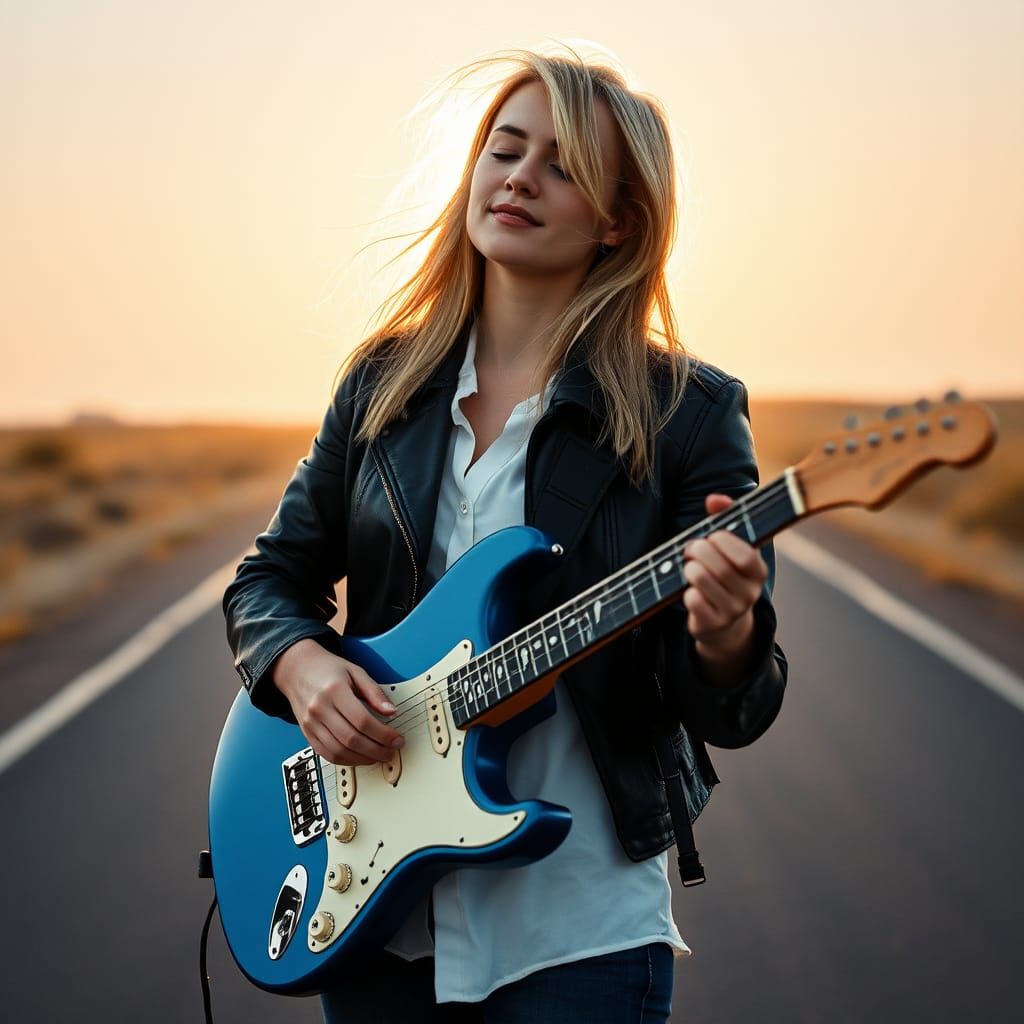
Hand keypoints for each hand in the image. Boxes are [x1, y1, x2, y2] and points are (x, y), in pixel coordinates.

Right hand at [272, 638, 405, 764]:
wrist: (298, 669)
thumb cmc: (328, 669)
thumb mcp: (355, 671)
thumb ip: (374, 692)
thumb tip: (391, 711)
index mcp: (334, 690)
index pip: (362, 721)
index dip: (384, 734)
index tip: (397, 739)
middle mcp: (319, 708)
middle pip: (351, 739)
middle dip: (377, 750)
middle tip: (391, 751)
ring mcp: (311, 723)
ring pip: (339, 751)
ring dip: (363, 759)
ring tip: (379, 756)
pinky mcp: (307, 733)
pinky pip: (327, 754)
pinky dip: (346, 760)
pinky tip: (360, 757)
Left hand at [682, 494, 767, 678]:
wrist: (723, 623)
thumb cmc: (723, 573)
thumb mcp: (727, 547)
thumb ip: (724, 518)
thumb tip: (714, 499)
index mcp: (757, 571)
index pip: (746, 555)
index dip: (724, 542)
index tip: (711, 536)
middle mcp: (750, 593)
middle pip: (721, 568)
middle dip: (700, 551)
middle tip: (691, 548)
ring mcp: (732, 611)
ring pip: (703, 581)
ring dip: (690, 569)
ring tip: (689, 566)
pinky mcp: (713, 624)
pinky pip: (694, 602)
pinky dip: (687, 592)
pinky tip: (689, 590)